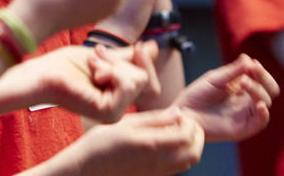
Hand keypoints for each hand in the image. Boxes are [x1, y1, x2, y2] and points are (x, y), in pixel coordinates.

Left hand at [23, 43, 158, 122]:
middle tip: (96, 57)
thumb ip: (128, 57)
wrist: (42, 73)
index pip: (148, 80)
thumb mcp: (104, 58)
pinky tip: (94, 73)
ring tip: (92, 65)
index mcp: (117, 97)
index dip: (145, 60)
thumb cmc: (64, 66)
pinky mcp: (109, 113)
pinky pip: (128, 84)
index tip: (134, 45)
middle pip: (145, 77)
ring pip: (138, 79)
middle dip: (121, 59)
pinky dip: (112, 70)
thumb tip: (154, 48)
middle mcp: (119, 108)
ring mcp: (115, 113)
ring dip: (113, 63)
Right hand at [79, 107, 203, 175]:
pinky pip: (177, 169)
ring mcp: (157, 174)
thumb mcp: (125, 123)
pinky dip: (181, 155)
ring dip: (190, 146)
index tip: (179, 113)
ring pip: (188, 162)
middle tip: (185, 122)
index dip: (189, 122)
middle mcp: (159, 163)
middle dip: (196, 135)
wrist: (87, 170)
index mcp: (152, 145)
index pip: (186, 136)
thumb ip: (154, 119)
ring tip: (177, 131)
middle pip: (194, 153)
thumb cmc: (101, 143)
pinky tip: (166, 144)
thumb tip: (177, 113)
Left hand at [173, 54, 279, 141]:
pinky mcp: (243, 128)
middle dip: (263, 78)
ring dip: (258, 90)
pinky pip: (260, 122)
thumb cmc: (197, 94)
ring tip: (243, 82)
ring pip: (265, 102)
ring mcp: (246, 114)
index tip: (254, 63)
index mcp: (242, 87)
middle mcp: (247, 100)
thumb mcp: (215, 78)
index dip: (260, 71)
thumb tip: (249, 59)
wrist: (184, 112)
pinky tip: (260, 104)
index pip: (261, 79)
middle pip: (269, 90)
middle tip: (252, 70)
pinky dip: (264, 114)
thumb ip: (232, 71)